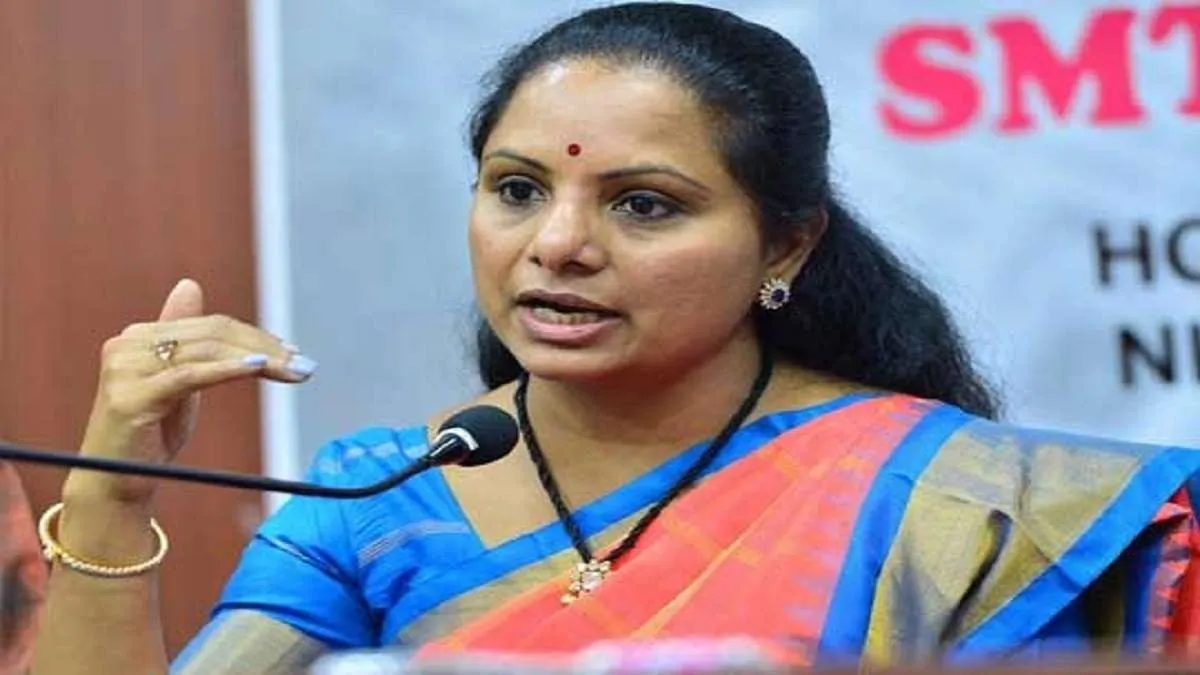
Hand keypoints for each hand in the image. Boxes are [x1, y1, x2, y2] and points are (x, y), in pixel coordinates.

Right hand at [66, 279, 313, 503]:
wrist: (115, 481)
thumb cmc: (150, 432)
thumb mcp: (176, 380)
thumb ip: (187, 340)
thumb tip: (190, 285)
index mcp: (138, 336)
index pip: (211, 326)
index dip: (255, 336)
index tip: (292, 351)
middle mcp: (127, 344)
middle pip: (212, 335)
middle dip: (264, 347)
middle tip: (303, 363)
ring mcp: (126, 369)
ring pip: (207, 352)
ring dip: (258, 358)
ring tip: (292, 370)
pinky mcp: (131, 396)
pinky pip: (190, 375)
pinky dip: (228, 369)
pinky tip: (258, 367)